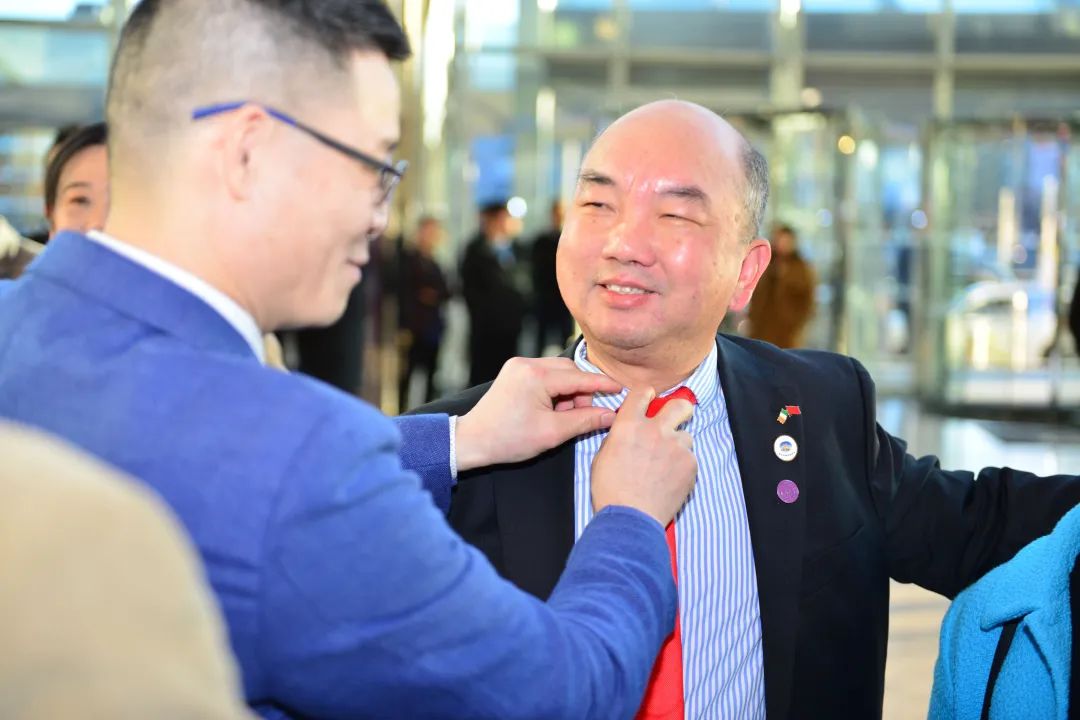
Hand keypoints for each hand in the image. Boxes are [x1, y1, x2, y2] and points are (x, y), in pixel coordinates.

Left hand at [455, 357, 621, 470]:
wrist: (473, 441)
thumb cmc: (508, 440)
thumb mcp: (552, 433)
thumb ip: (585, 421)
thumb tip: (611, 415)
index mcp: (536, 376)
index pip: (580, 377)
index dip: (603, 385)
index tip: (622, 390)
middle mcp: (527, 364)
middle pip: (570, 371)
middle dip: (582, 392)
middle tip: (583, 415)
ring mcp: (519, 365)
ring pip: (559, 372)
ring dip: (569, 392)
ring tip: (562, 417)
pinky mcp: (515, 371)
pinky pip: (545, 375)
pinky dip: (555, 391)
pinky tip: (552, 410)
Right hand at [591, 386, 696, 526]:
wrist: (630, 517)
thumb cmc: (611, 491)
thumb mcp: (602, 456)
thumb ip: (619, 437)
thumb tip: (628, 432)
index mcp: (629, 425)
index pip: (642, 393)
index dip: (647, 395)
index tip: (650, 398)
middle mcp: (655, 430)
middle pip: (679, 405)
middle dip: (680, 409)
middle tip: (678, 417)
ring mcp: (676, 446)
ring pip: (686, 437)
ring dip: (678, 446)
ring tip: (666, 466)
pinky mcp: (690, 464)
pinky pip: (690, 458)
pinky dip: (682, 466)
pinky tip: (670, 480)